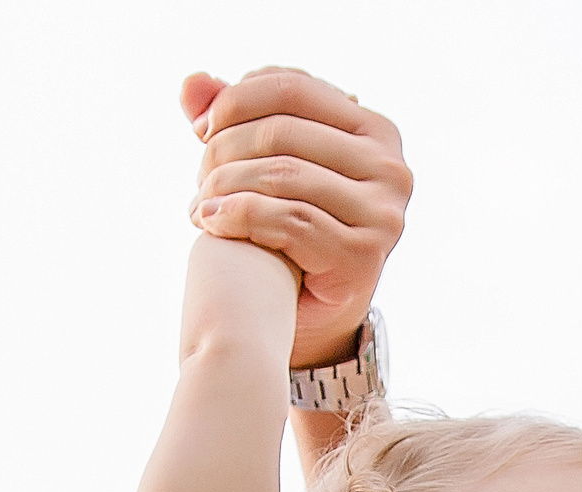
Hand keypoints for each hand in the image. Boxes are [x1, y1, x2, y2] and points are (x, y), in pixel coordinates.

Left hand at [181, 68, 412, 369]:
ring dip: (225, 186)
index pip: (292, 87)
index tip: (201, 129)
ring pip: (282, 175)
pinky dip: (238, 217)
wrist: (311, 319)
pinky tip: (209, 222)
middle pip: (282, 131)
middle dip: (225, 149)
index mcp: (375, 131)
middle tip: (199, 178)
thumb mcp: (266, 166)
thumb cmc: (289, 234)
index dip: (236, 100)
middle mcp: (390, 168)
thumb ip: (234, 121)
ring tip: (199, 204)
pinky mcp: (363, 256)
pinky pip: (287, 220)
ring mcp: (383, 214)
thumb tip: (191, 83)